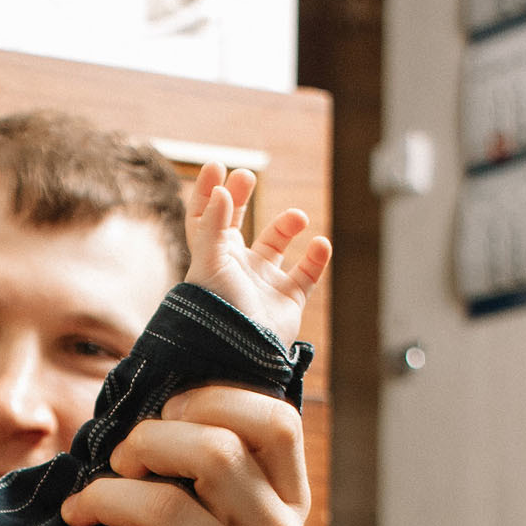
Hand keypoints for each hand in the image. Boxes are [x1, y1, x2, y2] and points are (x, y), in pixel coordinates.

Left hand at [46, 384, 307, 525]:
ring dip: (102, 496)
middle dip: (148, 441)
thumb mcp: (217, 522)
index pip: (276, 422)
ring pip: (162, 505)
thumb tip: (144, 391)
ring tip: (79, 510)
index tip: (167, 414)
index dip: (214, 400)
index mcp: (288, 502)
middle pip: (216, 452)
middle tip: (118, 463)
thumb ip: (207, 466)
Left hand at [180, 162, 331, 346]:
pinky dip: (317, 258)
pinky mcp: (287, 302)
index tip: (217, 166)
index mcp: (211, 259)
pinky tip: (320, 244)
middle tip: (248, 175)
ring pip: (276, 245)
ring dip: (287, 226)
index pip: (204, 219)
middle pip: (238, 224)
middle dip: (242, 197)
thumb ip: (213, 226)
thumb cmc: (219, 312)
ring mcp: (262, 284)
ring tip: (297, 218)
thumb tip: (219, 190)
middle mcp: (235, 268)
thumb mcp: (210, 264)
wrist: (242, 359)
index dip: (207, 192)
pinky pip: (306, 274)